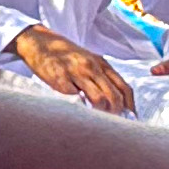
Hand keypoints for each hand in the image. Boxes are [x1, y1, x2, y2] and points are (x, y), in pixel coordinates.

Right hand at [9, 25, 134, 115]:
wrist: (39, 43)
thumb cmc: (65, 55)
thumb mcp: (88, 61)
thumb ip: (101, 77)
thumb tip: (117, 103)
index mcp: (101, 63)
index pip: (124, 88)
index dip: (129, 107)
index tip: (129, 119)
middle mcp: (91, 67)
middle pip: (114, 96)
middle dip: (115, 114)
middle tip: (111, 125)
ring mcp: (76, 72)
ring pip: (98, 99)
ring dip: (99, 114)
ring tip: (94, 120)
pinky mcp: (60, 79)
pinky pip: (75, 99)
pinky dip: (77, 107)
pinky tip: (74, 108)